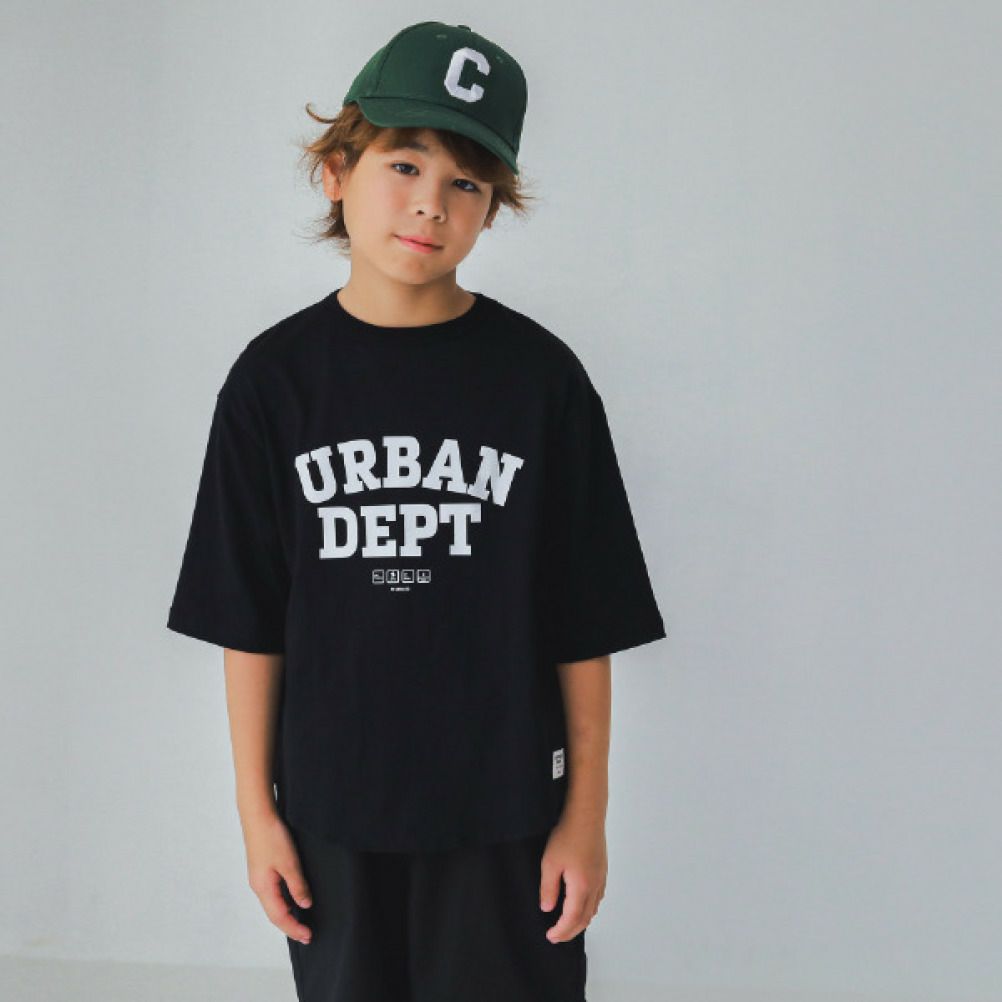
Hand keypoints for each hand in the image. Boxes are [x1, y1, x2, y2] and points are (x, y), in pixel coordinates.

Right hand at [243, 812, 312, 944]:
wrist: (258, 816)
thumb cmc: (272, 837)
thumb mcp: (290, 863)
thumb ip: (298, 886)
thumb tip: (305, 906)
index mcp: (263, 888)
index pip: (279, 917)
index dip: (294, 929)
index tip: (308, 936)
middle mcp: (258, 886)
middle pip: (274, 914)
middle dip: (290, 926)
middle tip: (306, 934)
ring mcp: (259, 878)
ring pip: (273, 904)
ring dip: (286, 915)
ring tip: (301, 922)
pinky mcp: (262, 870)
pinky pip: (272, 893)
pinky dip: (283, 902)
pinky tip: (292, 900)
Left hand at [539, 814, 606, 942]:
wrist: (586, 814)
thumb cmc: (567, 835)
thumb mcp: (550, 863)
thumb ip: (548, 889)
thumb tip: (547, 909)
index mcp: (582, 887)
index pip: (572, 918)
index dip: (561, 931)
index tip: (550, 936)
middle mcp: (595, 885)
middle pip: (586, 918)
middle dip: (571, 931)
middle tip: (557, 936)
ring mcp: (601, 877)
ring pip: (594, 908)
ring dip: (581, 921)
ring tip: (568, 924)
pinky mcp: (602, 869)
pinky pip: (598, 897)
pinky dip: (589, 908)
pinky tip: (582, 904)